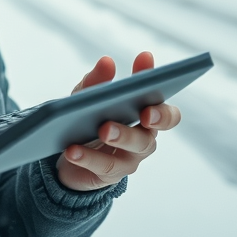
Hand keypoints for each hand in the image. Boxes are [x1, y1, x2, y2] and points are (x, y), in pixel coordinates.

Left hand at [55, 51, 181, 191]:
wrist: (70, 156)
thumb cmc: (88, 119)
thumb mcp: (88, 97)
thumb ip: (98, 80)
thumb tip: (107, 61)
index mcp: (145, 118)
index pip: (166, 113)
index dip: (165, 100)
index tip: (156, 87)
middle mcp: (143, 140)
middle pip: (152, 132)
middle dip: (151, 120)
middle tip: (142, 112)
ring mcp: (128, 159)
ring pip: (132, 150)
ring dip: (119, 137)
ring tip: (103, 128)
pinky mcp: (108, 175)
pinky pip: (103, 167)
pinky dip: (87, 157)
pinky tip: (73, 149)